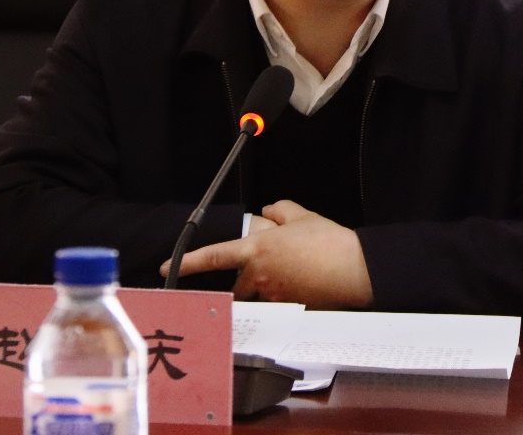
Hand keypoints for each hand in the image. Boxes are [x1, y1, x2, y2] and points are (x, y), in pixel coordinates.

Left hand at [160, 200, 373, 308]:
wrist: (354, 269)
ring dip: (270, 285)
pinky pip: (281, 302)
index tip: (168, 268)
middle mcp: (260, 276)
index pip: (214, 256)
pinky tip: (310, 282)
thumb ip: (278, 212)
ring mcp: (273, 297)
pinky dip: (290, 293)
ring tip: (299, 271)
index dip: (187, 263)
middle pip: (239, 285)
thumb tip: (268, 212)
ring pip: (261, 293)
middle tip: (274, 266)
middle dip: (247, 280)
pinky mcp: (289, 310)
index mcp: (257, 250)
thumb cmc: (328, 242)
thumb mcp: (301, 216)